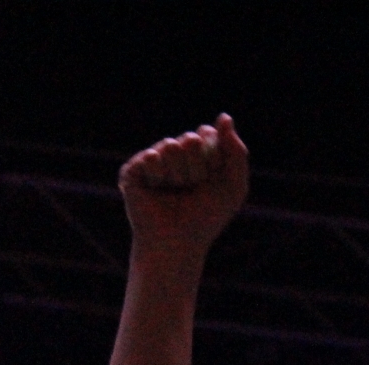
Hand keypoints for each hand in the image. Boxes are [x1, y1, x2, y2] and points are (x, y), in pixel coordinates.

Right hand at [119, 114, 248, 266]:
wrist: (177, 243)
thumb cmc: (205, 219)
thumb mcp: (234, 186)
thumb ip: (237, 151)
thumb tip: (224, 117)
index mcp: (196, 155)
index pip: (207, 135)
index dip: (213, 160)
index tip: (210, 182)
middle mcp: (173, 155)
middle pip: (190, 139)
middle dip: (196, 167)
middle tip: (190, 190)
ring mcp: (151, 162)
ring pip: (169, 146)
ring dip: (177, 174)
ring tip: (172, 192)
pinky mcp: (132, 170)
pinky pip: (150, 156)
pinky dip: (158, 175)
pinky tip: (155, 191)